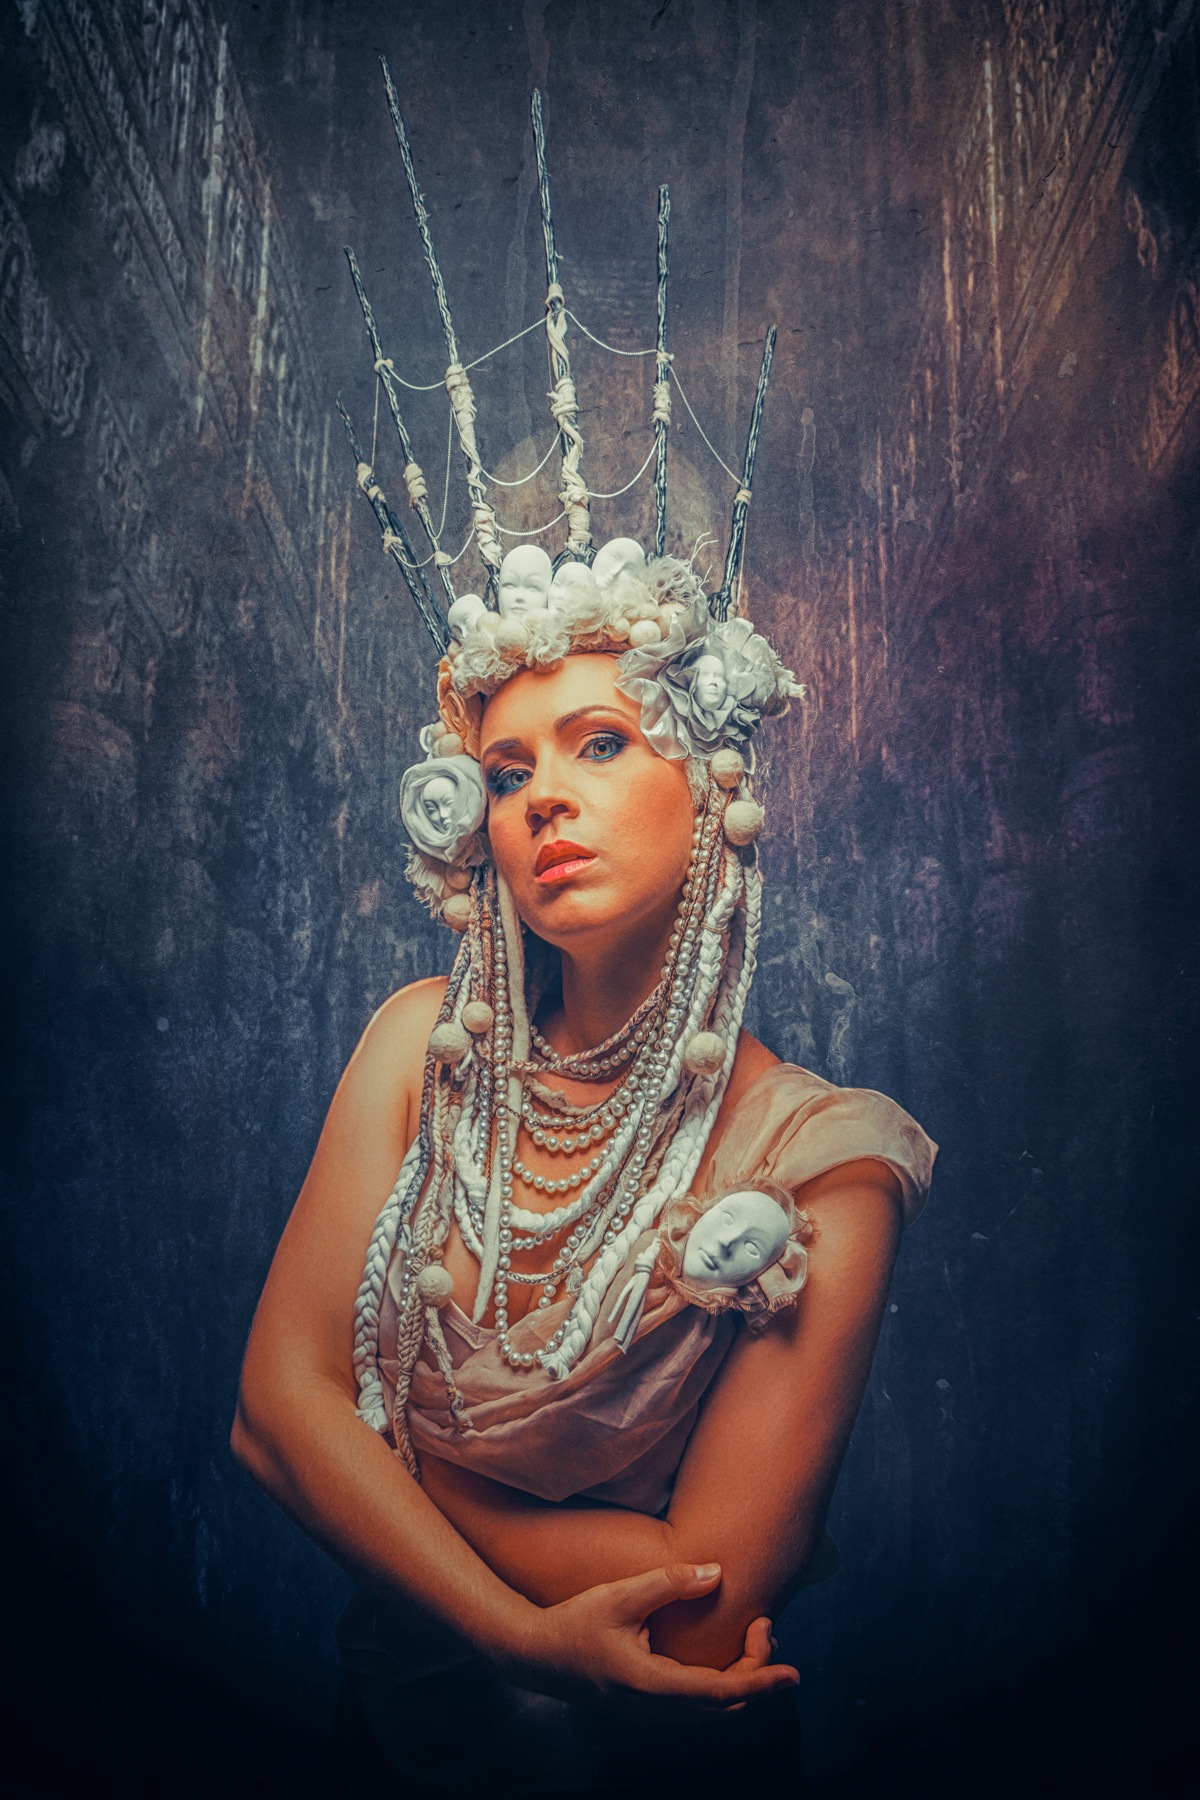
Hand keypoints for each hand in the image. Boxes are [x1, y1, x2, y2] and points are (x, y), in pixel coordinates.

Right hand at [507, 1562, 799, 1714]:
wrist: (534, 1655)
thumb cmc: (575, 1622)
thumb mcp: (621, 1595)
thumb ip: (669, 1583)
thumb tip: (716, 1572)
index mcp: (653, 1686)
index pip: (723, 1691)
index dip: (762, 1680)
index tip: (794, 1672)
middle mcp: (655, 1710)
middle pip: (725, 1705)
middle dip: (756, 1672)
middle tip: (764, 1626)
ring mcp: (649, 1715)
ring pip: (711, 1712)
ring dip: (739, 1681)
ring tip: (752, 1637)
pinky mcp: (644, 1709)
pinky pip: (695, 1709)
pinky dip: (719, 1688)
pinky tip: (721, 1658)